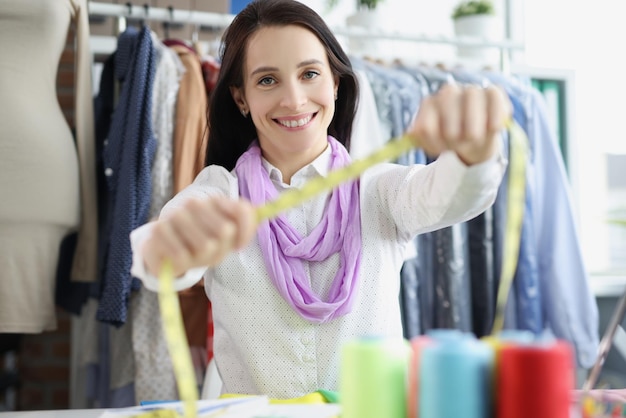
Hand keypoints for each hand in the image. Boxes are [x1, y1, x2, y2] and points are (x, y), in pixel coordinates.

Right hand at [142, 196, 257, 277]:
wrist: (164, 249)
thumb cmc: (201, 242)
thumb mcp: (225, 237)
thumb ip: (245, 225)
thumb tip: (265, 213)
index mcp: (216, 202)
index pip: (242, 210)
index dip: (246, 231)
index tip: (239, 247)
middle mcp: (196, 204)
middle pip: (226, 231)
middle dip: (221, 249)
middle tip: (210, 251)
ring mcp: (177, 214)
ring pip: (206, 245)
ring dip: (202, 258)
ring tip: (193, 253)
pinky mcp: (159, 229)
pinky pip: (182, 254)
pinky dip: (184, 262)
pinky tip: (179, 257)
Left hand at [407, 83, 511, 164]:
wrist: (473, 142)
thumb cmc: (449, 141)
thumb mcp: (432, 144)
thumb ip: (420, 138)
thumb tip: (413, 132)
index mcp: (430, 104)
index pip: (427, 118)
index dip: (434, 138)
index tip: (441, 149)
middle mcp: (449, 92)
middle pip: (448, 101)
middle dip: (453, 132)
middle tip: (458, 144)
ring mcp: (471, 90)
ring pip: (471, 95)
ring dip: (473, 125)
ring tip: (473, 139)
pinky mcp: (493, 93)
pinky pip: (494, 96)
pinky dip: (494, 114)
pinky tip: (493, 128)